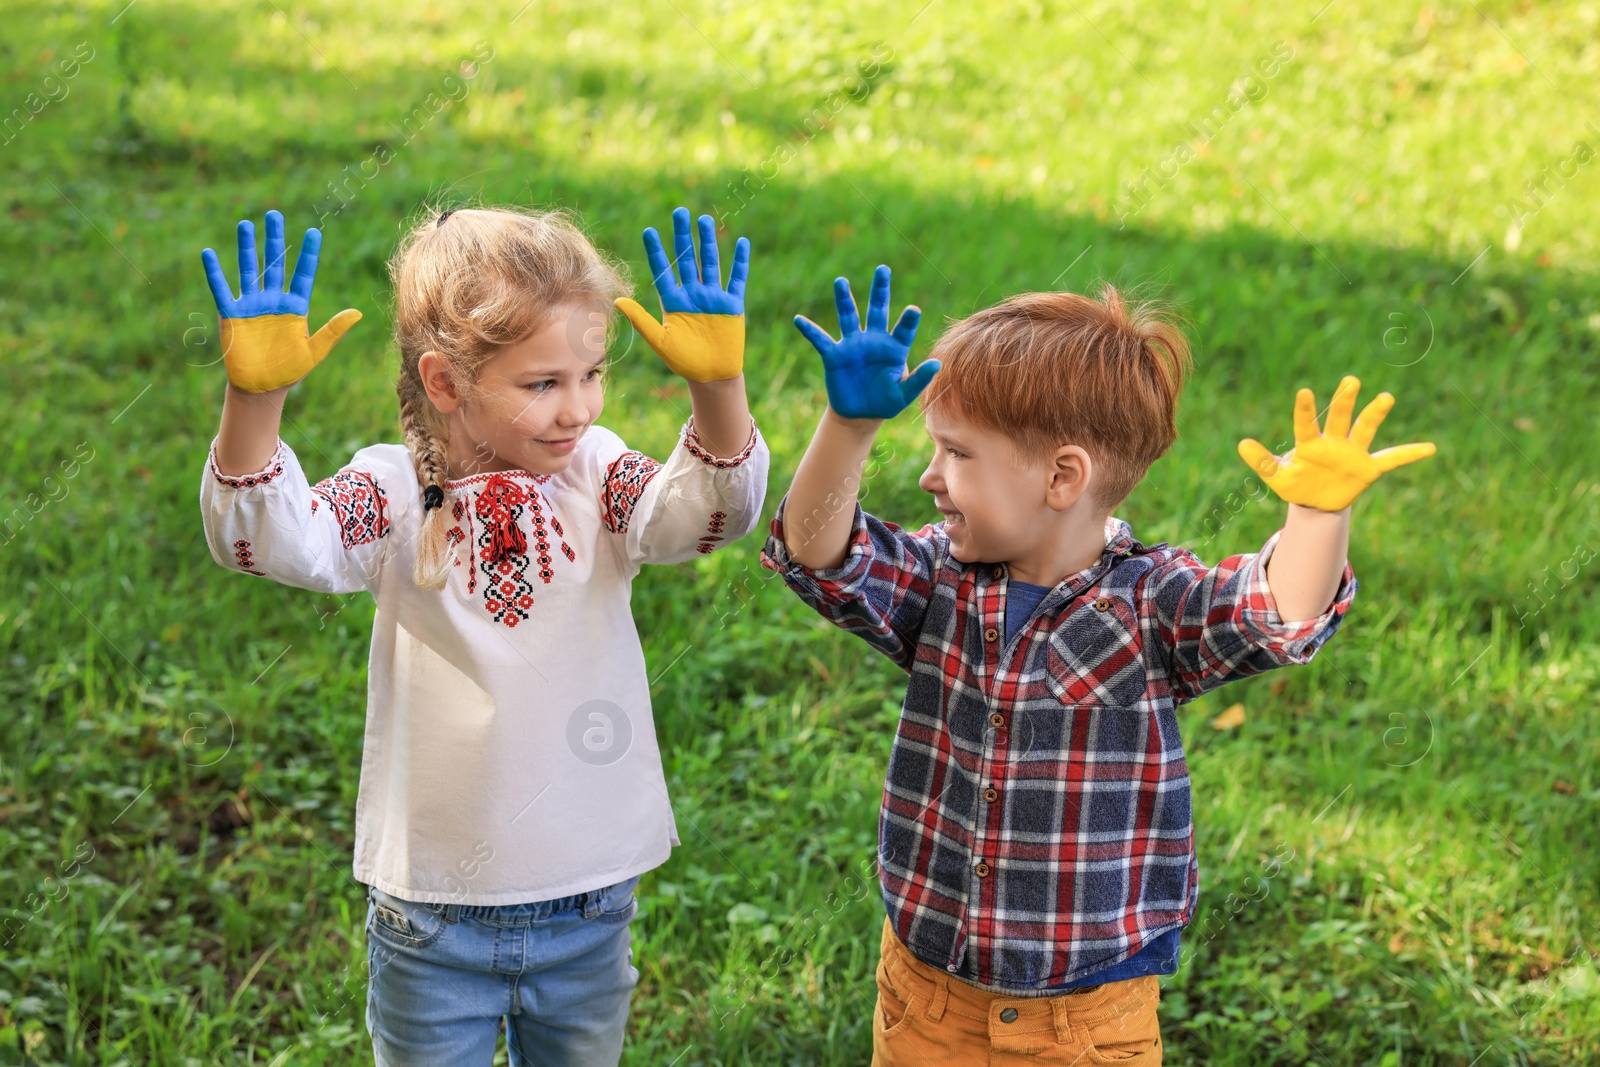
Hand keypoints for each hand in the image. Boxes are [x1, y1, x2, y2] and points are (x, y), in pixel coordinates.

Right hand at [201, 209, 361, 393]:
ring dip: (246, 247)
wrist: (262, 388)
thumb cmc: (290, 371)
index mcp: (295, 307)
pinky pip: (222, 289)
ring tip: (245, 224)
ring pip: (248, 270)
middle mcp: (273, 301)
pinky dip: (215, 272)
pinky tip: (209, 253)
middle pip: (274, 264)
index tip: (314, 232)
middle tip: (274, 214)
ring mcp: (251, 305)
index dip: (308, 254)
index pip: (303, 274)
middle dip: (274, 239)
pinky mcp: (231, 315)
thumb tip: (357, 313)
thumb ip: (333, 331)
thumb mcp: (315, 351)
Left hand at [614, 207, 748, 382]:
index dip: (656, 251)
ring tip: (705, 220)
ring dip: (708, 242)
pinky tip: (743, 243)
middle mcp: (692, 294)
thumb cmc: (683, 361)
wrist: (711, 376)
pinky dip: (740, 262)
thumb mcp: (659, 341)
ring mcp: (713, 298)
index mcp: (672, 301)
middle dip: (683, 236)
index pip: (663, 270)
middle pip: (687, 259)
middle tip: (680, 211)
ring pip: (710, 263)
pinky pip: (737, 279)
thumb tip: (617, 300)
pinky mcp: (732, 305)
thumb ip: (640, 319)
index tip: (649, 231)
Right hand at [794, 265, 938, 419]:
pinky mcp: (834, 356)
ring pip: (849, 317)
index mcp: (894, 348)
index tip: (914, 309)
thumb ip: (917, 380)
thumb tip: (936, 365)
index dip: (908, 320)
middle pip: (877, 310)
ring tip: (841, 281)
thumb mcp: (903, 394)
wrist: (860, 413)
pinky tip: (799, 320)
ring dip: (844, 299)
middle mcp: (874, 340)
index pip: (903, 330)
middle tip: (883, 269)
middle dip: (880, 290)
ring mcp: (852, 345)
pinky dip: (810, 330)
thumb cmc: (885, 402)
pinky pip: (821, 340)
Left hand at [1238, 375, 1435, 510]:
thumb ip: (1262, 462)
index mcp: (1309, 443)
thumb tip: (1241, 443)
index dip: (1305, 410)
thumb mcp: (1277, 478)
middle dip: (1344, 401)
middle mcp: (1334, 442)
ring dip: (1375, 414)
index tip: (1305, 392)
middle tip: (1350, 380)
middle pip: (1340, 418)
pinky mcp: (1369, 468)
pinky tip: (1431, 447)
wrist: (1316, 503)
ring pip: (1365, 429)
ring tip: (1385, 397)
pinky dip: (1410, 453)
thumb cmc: (1296, 484)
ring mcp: (1353, 453)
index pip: (1306, 423)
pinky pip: (1392, 459)